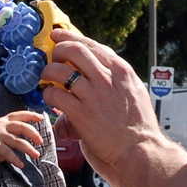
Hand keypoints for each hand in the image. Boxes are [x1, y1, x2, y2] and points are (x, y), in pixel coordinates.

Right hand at [0, 112, 42, 166]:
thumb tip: (3, 158)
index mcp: (2, 120)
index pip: (20, 115)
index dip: (31, 115)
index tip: (41, 118)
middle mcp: (2, 125)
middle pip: (22, 127)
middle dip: (34, 133)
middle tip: (41, 141)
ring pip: (17, 141)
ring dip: (28, 148)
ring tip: (36, 155)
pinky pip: (7, 152)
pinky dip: (15, 159)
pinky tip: (20, 164)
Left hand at [40, 29, 164, 178]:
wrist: (140, 151)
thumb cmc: (138, 126)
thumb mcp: (134, 92)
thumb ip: (116, 80)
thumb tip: (97, 72)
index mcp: (121, 71)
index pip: (93, 45)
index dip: (71, 38)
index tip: (59, 35)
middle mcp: (106, 79)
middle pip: (74, 51)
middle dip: (58, 51)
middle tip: (52, 58)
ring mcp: (93, 95)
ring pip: (59, 71)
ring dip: (48, 73)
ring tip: (46, 79)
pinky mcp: (80, 114)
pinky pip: (55, 95)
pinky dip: (48, 94)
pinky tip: (50, 98)